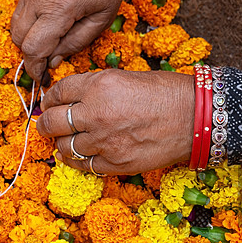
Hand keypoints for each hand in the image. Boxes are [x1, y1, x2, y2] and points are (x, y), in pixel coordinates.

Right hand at [11, 0, 142, 83]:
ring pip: (15, 23)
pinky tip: (50, 14)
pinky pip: (21, 6)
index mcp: (60, 6)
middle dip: (30, 54)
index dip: (35, 68)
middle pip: (18, 38)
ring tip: (49, 36)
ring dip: (28, 36)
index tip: (42, 78)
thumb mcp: (101, 18)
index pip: (33, 48)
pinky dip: (30, 17)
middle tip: (46, 59)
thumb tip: (52, 61)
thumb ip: (75, 43)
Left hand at [36, 69, 194, 174]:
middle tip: (47, 124)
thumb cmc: (165, 92)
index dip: (51, 98)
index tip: (51, 102)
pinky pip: (83, 165)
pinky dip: (77, 160)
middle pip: (52, 122)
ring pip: (64, 147)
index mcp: (98, 86)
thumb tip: (71, 98)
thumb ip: (94, 87)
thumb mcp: (124, 77)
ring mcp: (104, 141)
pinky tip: (80, 154)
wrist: (196, 117)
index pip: (58, 92)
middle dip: (46, 123)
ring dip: (62, 143)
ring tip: (66, 140)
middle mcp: (95, 114)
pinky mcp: (115, 163)